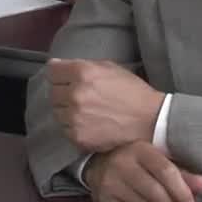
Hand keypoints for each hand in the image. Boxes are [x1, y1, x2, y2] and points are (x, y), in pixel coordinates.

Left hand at [48, 58, 163, 152]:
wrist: (150, 120)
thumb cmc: (131, 91)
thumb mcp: (109, 68)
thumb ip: (82, 65)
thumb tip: (56, 65)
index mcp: (82, 73)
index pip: (52, 71)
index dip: (59, 74)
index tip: (65, 78)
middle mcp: (75, 94)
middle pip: (52, 91)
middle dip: (64, 92)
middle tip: (81, 96)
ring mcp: (75, 117)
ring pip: (57, 111)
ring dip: (66, 110)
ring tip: (86, 111)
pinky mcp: (78, 137)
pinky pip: (65, 129)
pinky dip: (73, 126)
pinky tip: (89, 123)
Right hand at [84, 141, 201, 201]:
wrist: (97, 164)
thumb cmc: (133, 160)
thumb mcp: (156, 158)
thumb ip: (180, 172)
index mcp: (139, 149)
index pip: (165, 171)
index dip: (182, 189)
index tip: (190, 201)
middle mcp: (123, 164)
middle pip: (157, 193)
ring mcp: (112, 182)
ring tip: (160, 201)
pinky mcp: (106, 198)